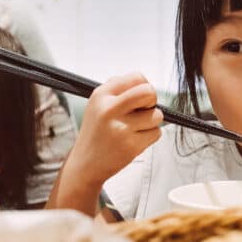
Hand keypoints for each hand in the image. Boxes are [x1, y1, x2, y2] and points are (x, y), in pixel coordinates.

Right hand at [65, 73, 162, 187]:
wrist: (85, 164)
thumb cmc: (96, 133)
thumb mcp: (97, 105)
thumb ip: (117, 90)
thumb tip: (143, 82)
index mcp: (101, 95)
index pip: (136, 77)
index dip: (144, 86)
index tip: (140, 97)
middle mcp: (109, 109)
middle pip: (149, 92)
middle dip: (152, 101)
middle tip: (144, 110)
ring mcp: (121, 128)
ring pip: (157, 115)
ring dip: (151, 122)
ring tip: (135, 129)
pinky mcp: (131, 145)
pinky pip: (156, 133)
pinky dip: (150, 136)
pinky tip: (134, 140)